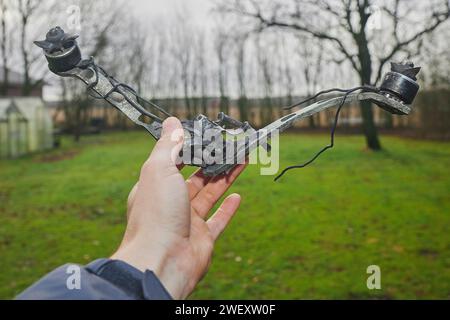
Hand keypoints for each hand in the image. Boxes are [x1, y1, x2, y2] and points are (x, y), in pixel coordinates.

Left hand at [111, 117, 245, 298]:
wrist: (162, 260)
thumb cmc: (156, 213)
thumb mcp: (159, 169)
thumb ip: (169, 145)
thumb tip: (172, 121)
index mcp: (157, 185)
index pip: (175, 160)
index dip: (191, 147)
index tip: (207, 134)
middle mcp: (171, 202)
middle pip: (197, 176)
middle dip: (214, 160)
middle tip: (232, 145)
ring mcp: (188, 220)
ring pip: (211, 194)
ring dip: (226, 177)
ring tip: (242, 160)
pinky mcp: (203, 237)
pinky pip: (218, 220)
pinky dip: (228, 209)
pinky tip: (238, 196)